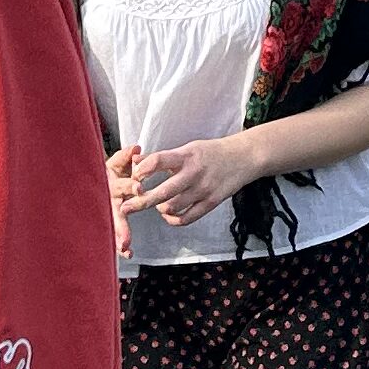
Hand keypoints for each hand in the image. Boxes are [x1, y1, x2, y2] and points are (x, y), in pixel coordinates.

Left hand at [120, 137, 242, 230]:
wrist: (243, 157)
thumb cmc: (211, 152)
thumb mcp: (188, 148)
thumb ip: (162, 157)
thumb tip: (135, 161)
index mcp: (187, 155)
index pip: (159, 161)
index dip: (143, 170)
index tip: (134, 178)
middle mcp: (194, 173)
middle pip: (163, 191)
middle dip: (141, 201)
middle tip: (125, 208)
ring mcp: (203, 189)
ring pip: (173, 207)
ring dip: (160, 208)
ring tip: (158, 204)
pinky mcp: (211, 202)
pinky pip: (187, 218)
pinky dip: (174, 220)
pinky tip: (169, 215)